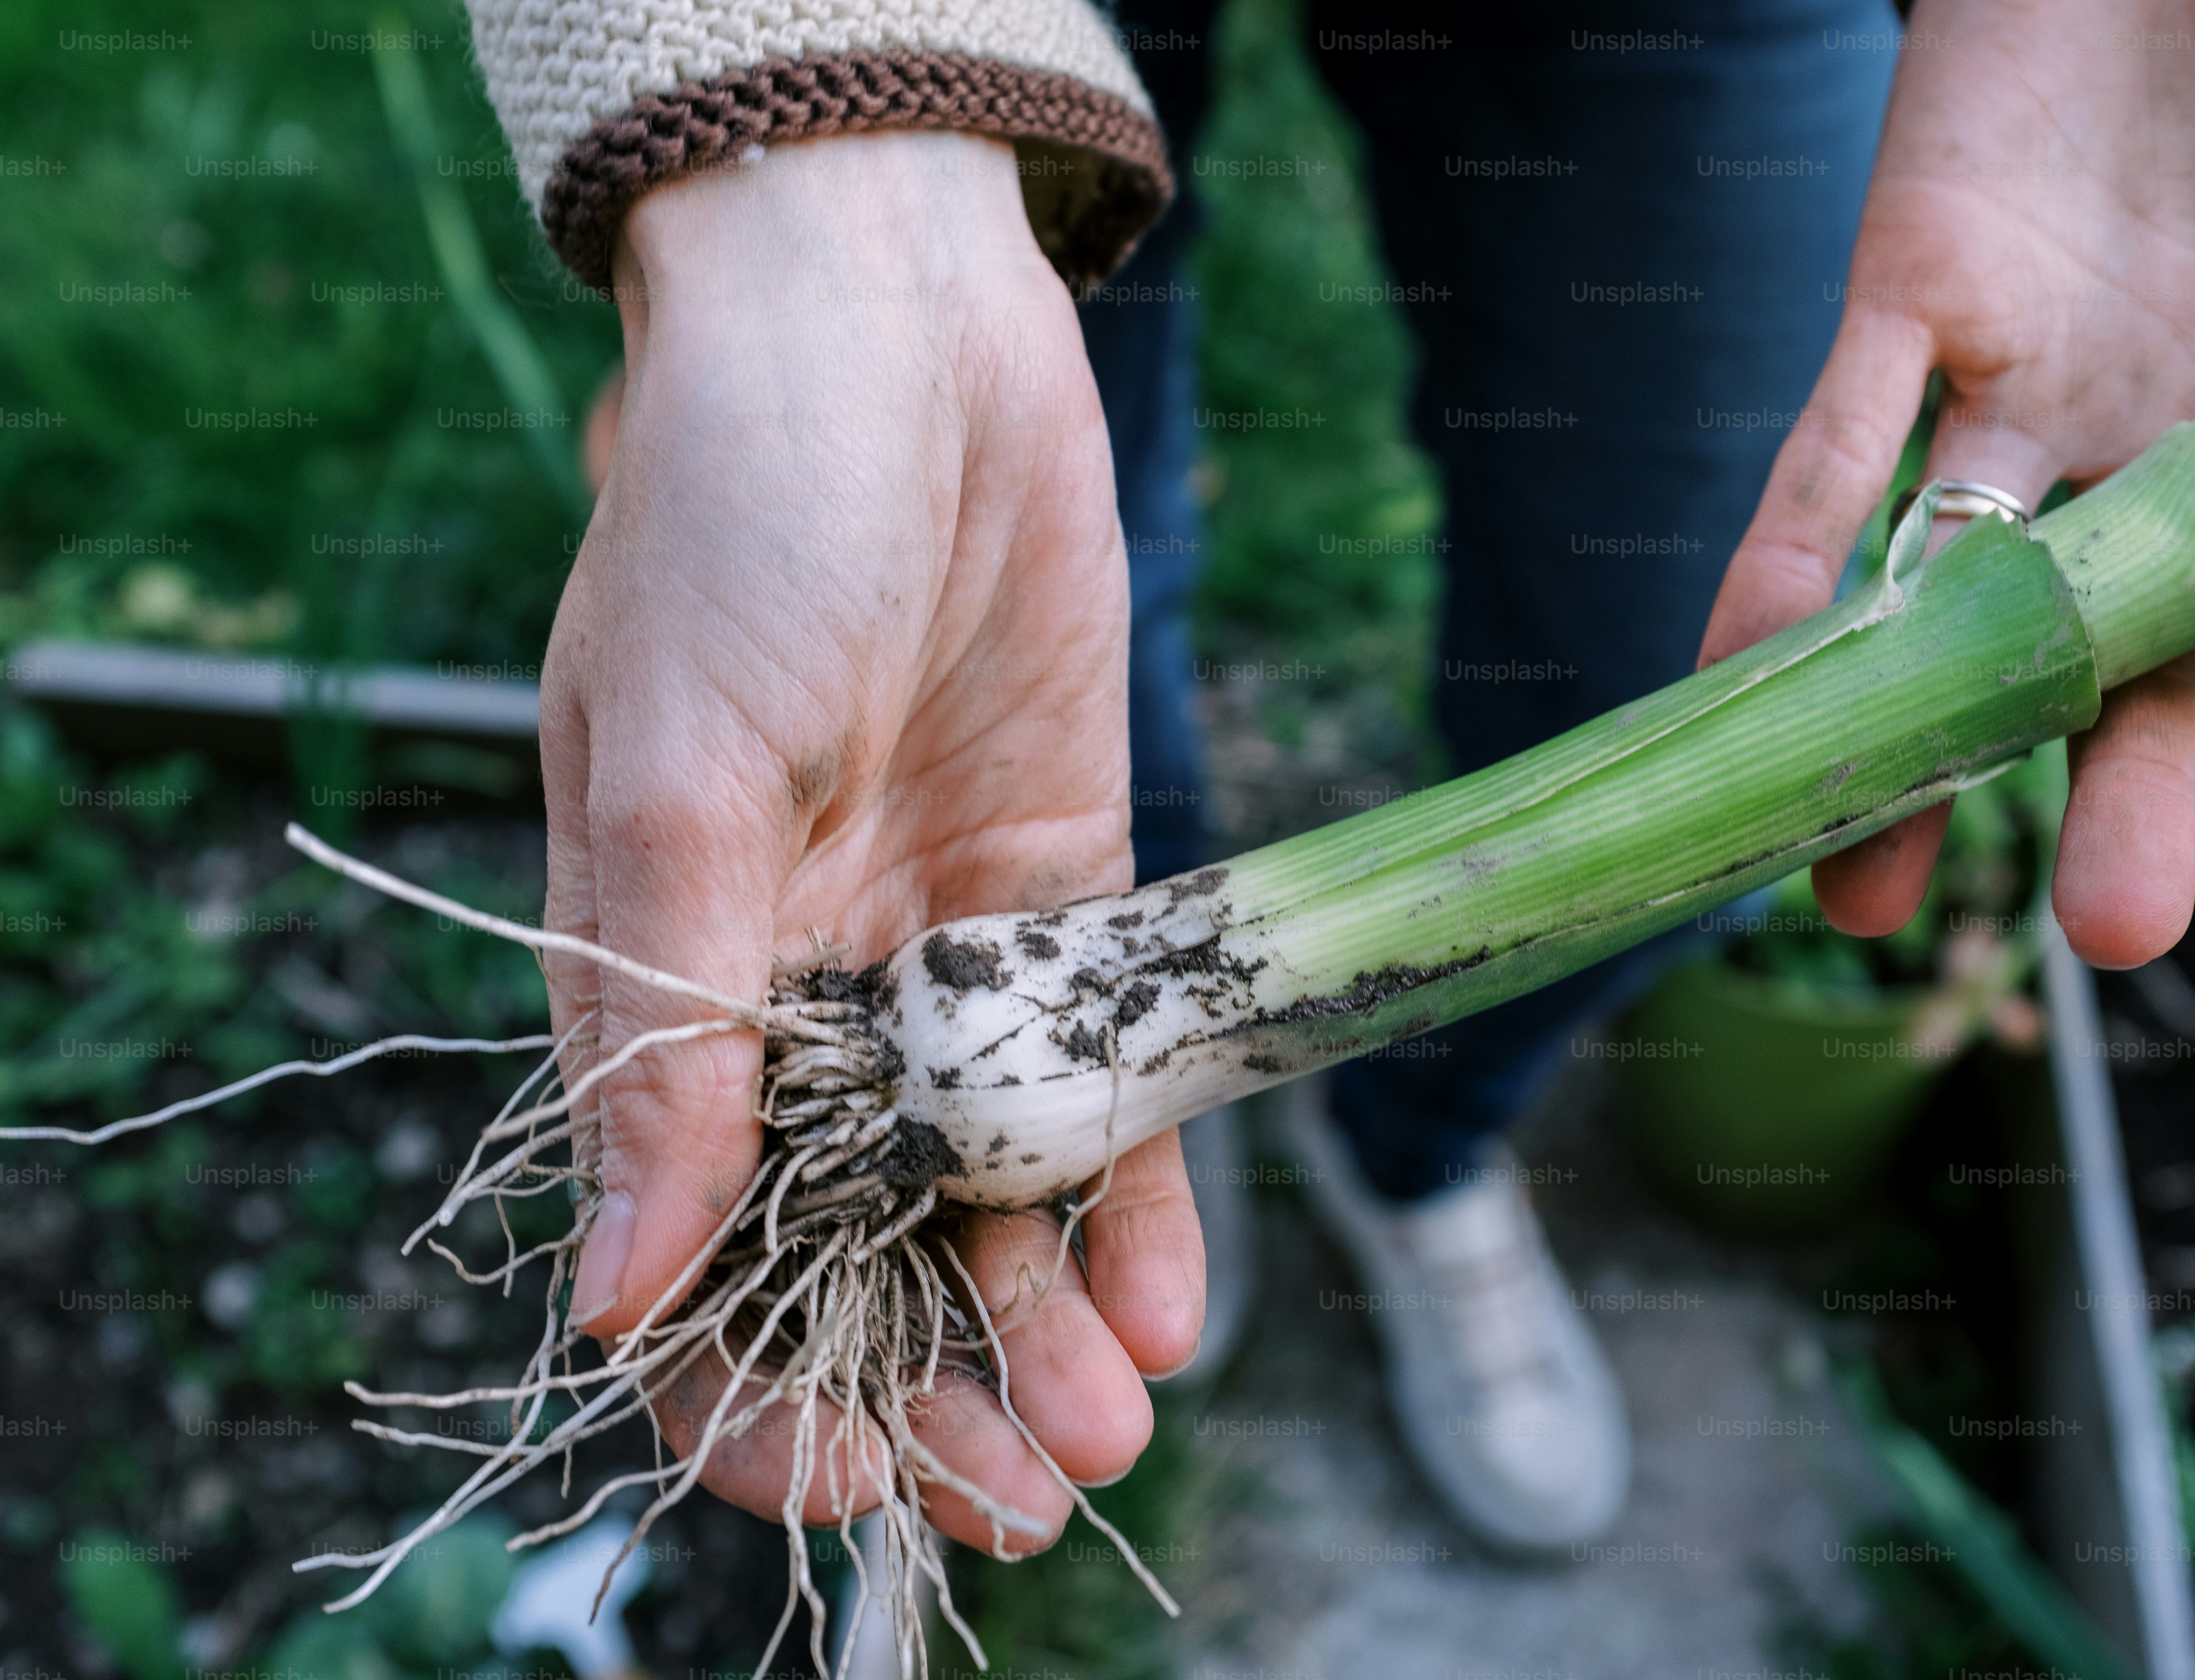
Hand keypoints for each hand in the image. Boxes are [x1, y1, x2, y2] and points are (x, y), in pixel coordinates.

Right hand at [539, 132, 1203, 1542]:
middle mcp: (808, 1000)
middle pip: (863, 1256)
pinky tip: (1175, 1305)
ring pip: (998, 1198)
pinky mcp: (1073, 893)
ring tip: (1107, 1428)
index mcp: (665, 989)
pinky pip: (1113, 1081)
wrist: (894, 336)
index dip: (754, 1391)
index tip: (850, 1479)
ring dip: (1046, 1327)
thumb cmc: (741, 519)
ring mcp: (947, 956)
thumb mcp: (673, 768)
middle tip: (1027, 1490)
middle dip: (933, 1389)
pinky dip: (1141, 1200)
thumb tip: (610, 1282)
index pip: (690, 1255)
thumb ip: (657, 1023)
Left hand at [1700, 0, 2194, 966]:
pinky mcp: (1914, 303)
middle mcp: (2171, 438)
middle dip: (2123, 786)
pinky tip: (1752, 672)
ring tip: (1859, 890)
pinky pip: (1839, 455)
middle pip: (2141, 655)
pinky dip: (1793, 560)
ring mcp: (2036, 386)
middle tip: (2110, 924)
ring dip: (1914, 735)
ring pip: (1969, 593)